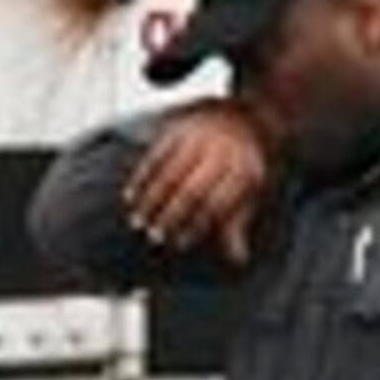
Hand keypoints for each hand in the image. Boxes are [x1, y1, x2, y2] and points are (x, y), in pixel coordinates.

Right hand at [122, 101, 270, 265]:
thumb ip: (237, 224)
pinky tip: (130, 197)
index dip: (197, 226)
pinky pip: (155, 155)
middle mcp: (221, 151)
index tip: (180, 243)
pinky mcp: (178, 128)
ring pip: (169, 172)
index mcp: (243, 170)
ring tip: (138, 222)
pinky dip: (140, 177)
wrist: (239, 118)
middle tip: (154, 237)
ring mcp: (198, 137)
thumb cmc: (242, 166)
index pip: (217, 204)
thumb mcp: (248, 193)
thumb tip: (238, 260)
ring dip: (150, 200)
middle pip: (192, 190)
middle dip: (170, 216)